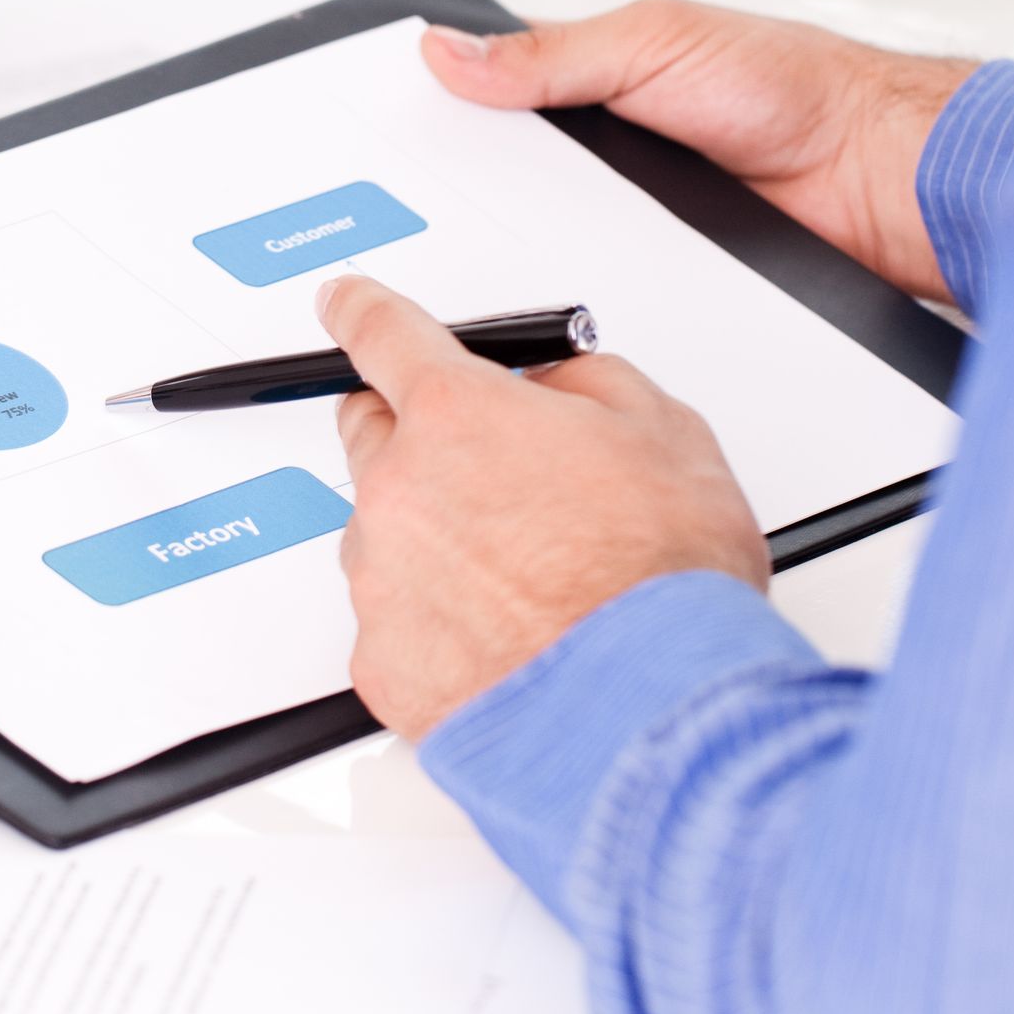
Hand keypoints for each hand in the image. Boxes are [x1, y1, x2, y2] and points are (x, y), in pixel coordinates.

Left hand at [325, 274, 769, 741]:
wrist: (650, 711)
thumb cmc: (661, 582)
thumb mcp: (666, 431)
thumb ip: (590, 386)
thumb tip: (557, 386)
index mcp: (459, 415)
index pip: (385, 333)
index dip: (364, 309)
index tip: (347, 302)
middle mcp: (401, 490)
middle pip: (372, 433)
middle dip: (418, 434)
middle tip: (489, 468)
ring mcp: (383, 581)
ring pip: (385, 534)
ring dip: (433, 538)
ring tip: (524, 579)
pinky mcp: (383, 665)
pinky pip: (395, 623)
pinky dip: (437, 624)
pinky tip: (506, 638)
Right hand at [423, 0, 973, 300]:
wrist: (873, 177)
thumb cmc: (787, 85)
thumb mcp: (655, 45)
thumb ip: (551, 54)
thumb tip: (449, 50)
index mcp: (591, 77)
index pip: (489, 97)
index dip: (441, 117)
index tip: (387, 143)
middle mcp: (600, 150)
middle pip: (502, 183)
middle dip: (469, 201)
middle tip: (420, 221)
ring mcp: (624, 217)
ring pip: (543, 245)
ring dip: (524, 254)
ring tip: (481, 267)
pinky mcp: (654, 273)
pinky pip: (596, 289)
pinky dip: (579, 295)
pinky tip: (554, 303)